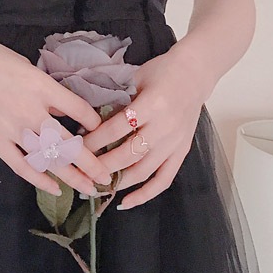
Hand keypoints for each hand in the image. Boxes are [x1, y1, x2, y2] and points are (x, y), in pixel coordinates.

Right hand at [0, 32, 112, 197]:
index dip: (95, 124)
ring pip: (48, 159)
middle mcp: (30, 110)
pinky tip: (55, 188)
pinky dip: (40, 179)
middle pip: (68, 143)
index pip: (79, 110)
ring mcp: (11, 128)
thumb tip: (63, 113)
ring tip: (89, 188)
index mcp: (40, 86)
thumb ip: (45, 91)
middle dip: (91, 163)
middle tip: (107, 177)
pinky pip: (21, 165)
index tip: (102, 132)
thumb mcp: (25, 66)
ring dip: (72, 176)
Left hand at [81, 50, 206, 209]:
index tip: (77, 145)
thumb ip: (116, 97)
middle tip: (81, 170)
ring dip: (119, 181)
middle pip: (129, 154)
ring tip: (97, 186)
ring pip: (144, 170)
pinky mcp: (182, 152)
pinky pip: (164, 179)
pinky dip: (146, 194)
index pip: (117, 128)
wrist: (195, 72)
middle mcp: (165, 127)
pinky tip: (127, 202)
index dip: (95, 140)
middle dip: (102, 165)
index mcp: (151, 105)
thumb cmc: (161, 71)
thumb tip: (87, 118)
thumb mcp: (135, 77)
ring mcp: (175, 143)